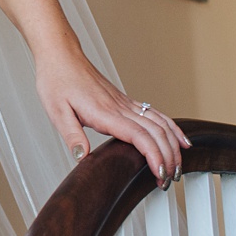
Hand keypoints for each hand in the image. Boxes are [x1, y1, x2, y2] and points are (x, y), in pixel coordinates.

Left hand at [34, 45, 190, 187]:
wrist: (60, 54)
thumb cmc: (56, 80)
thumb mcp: (56, 110)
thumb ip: (71, 134)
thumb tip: (81, 157)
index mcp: (105, 112)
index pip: (139, 136)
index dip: (154, 157)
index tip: (160, 176)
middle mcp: (120, 107)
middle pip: (155, 132)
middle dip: (168, 158)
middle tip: (170, 181)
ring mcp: (124, 103)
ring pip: (159, 123)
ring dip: (173, 146)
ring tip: (178, 168)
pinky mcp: (124, 101)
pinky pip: (154, 114)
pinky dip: (171, 128)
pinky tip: (179, 139)